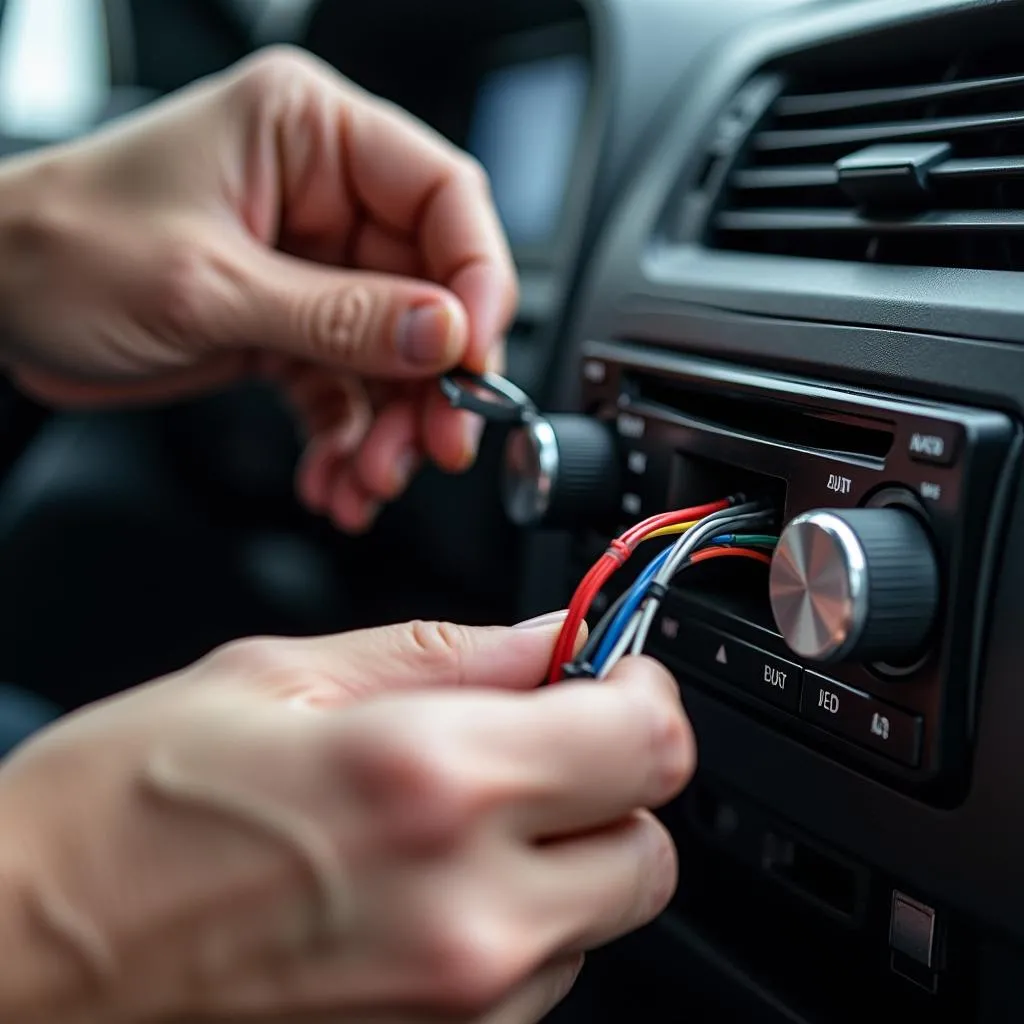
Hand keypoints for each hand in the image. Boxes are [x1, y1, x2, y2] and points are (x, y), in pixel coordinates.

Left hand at [0, 47, 516, 531]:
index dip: (477, 280)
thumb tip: (445, 335)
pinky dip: (347, 441)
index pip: (443, 196)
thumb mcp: (206, 286)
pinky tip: (334, 479)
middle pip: (429, 290)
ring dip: (390, 428)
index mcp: (309, 135)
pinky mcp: (291, 325)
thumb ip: (338, 315)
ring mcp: (310, 266)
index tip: (475, 359)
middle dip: (432, 382)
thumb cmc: (59, 246)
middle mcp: (322, 196)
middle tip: (432, 447)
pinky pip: (347, 388)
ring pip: (395, 354)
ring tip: (368, 480)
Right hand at [0, 615, 695, 1023]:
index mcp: (432, 781)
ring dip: (558, 859)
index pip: (648, 744)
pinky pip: (533, 983)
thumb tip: (554, 641)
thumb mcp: (283, 673)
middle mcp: (465, 915)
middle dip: (611, 784)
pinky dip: (511, 926)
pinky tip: (419, 887)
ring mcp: (454, 1013)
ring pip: (596, 920)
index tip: (612, 674)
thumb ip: (449, 654)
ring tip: (449, 821)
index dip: (643, 694)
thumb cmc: (117, 812)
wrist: (17, 964)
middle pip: (648, 850)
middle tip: (542, 743)